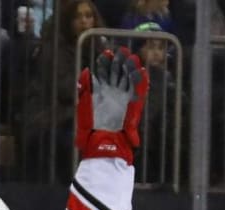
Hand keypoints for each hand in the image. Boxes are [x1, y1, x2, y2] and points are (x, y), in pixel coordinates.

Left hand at [76, 47, 148, 164]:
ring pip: (128, 79)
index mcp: (101, 92)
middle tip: (121, 51)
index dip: (105, 64)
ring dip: (130, 67)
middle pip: (117, 73)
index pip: (104, 74)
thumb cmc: (90, 127)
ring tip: (131, 56)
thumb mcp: (83, 105)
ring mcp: (123, 98)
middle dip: (119, 62)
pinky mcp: (133, 105)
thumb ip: (85, 87)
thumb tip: (86, 71)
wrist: (102, 142)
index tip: (105, 54)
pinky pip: (138, 91)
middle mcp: (113, 93)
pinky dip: (140, 81)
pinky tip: (141, 70)